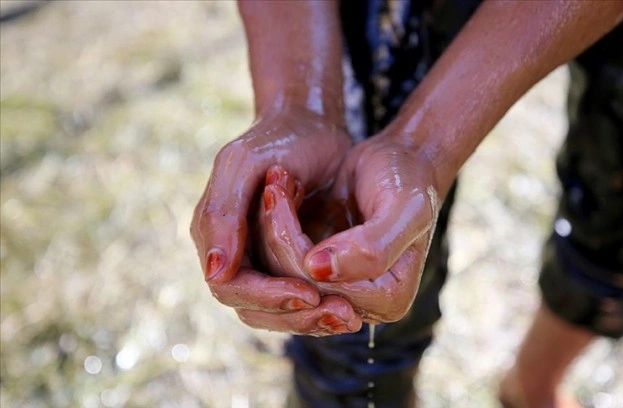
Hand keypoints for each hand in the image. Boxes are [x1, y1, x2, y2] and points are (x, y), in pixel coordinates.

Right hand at [191, 103, 357, 334]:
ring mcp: (258, 259)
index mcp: (213, 233)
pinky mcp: (285, 262)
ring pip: (275, 311)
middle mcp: (231, 253)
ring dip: (308, 317)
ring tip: (347, 313)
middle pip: (252, 307)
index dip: (267, 296)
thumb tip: (215, 273)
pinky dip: (318, 305)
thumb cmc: (279, 139)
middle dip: (293, 314)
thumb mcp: (245, 164)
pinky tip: (349, 304)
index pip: (230, 287)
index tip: (308, 294)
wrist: (311, 126)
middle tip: (338, 313)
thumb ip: (223, 213)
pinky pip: (295, 298)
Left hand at [257, 134, 441, 322]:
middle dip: (275, 236)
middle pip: (296, 287)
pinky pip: (280, 266)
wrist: (402, 160)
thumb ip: (371, 246)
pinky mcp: (321, 275)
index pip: (320, 287)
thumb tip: (318, 270)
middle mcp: (365, 306)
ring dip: (270, 231)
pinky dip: (273, 230)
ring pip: (281, 279)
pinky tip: (279, 196)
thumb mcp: (403, 207)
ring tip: (275, 188)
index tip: (277, 194)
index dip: (291, 246)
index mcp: (390, 298)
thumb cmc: (407, 178)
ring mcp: (341, 291)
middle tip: (272, 190)